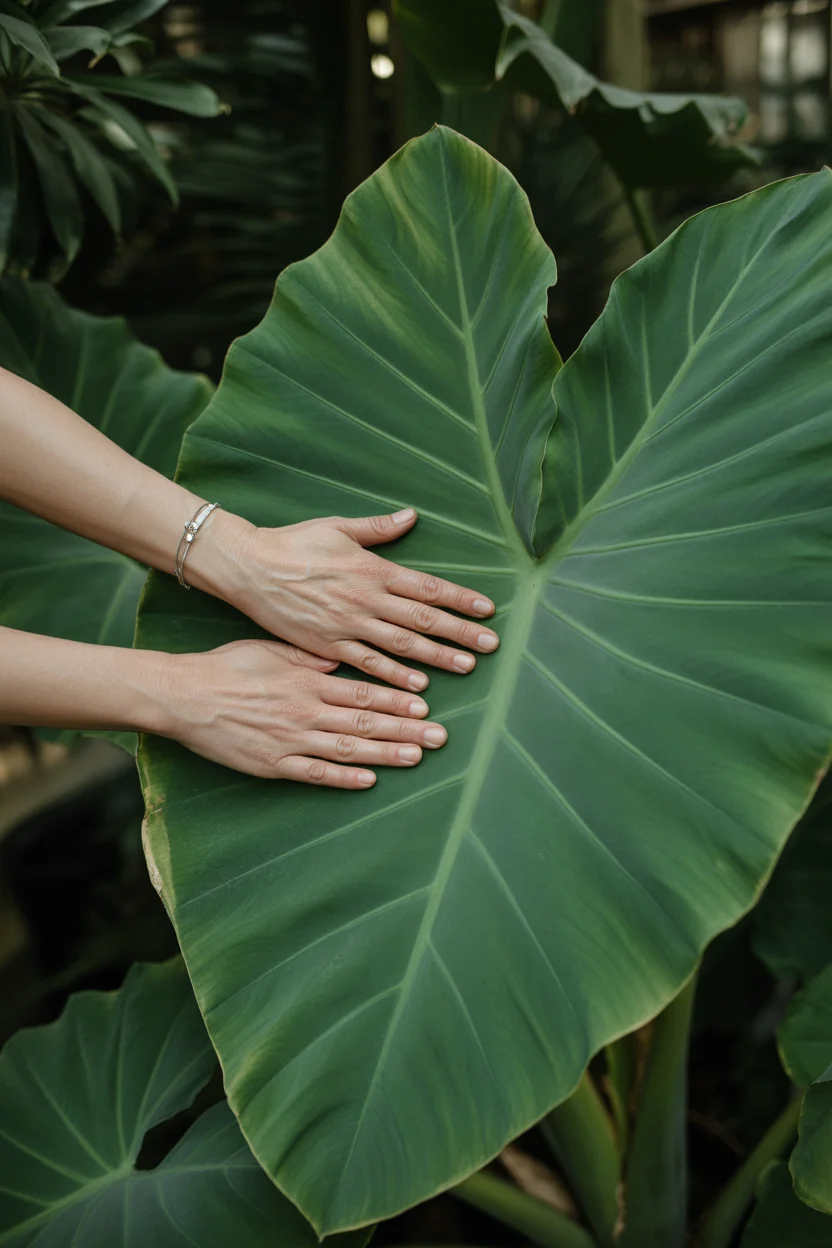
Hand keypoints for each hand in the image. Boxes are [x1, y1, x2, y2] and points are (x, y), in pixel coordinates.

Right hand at [163, 638, 448, 786]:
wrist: (186, 696)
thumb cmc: (228, 666)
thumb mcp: (273, 648)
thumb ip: (311, 656)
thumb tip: (342, 656)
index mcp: (308, 680)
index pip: (362, 692)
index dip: (396, 700)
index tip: (426, 705)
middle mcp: (305, 711)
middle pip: (364, 723)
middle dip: (405, 730)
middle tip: (440, 737)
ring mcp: (291, 740)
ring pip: (347, 750)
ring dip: (385, 755)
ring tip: (417, 757)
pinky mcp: (273, 764)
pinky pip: (315, 774)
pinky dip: (343, 779)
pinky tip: (369, 781)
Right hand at [202, 507, 498, 691]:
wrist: (247, 568)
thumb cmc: (291, 544)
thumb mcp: (336, 527)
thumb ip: (377, 529)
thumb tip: (411, 515)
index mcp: (371, 568)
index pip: (426, 586)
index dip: (460, 598)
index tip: (487, 609)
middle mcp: (364, 599)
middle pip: (422, 618)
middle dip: (459, 631)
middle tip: (491, 644)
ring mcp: (346, 625)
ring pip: (400, 645)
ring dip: (436, 656)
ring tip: (466, 666)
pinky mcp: (325, 646)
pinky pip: (366, 665)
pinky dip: (393, 676)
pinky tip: (417, 687)